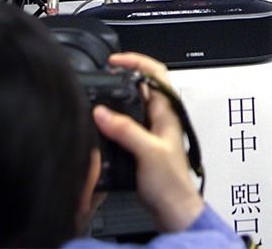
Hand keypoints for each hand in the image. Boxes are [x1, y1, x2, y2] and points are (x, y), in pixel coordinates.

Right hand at [95, 52, 202, 232]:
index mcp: (168, 113)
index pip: (156, 73)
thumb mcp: (148, 151)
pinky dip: (113, 118)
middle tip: (103, 74)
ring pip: (133, 105)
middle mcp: (161, 119)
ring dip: (116, 98)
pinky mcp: (142, 145)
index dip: (137, 61)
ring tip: (98, 96)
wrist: (173, 211)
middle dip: (122, 76)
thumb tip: (103, 112)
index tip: (115, 61)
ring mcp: (151, 132)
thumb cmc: (172, 184)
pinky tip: (101, 124)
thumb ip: (126, 130)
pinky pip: (126, 123)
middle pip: (142, 87)